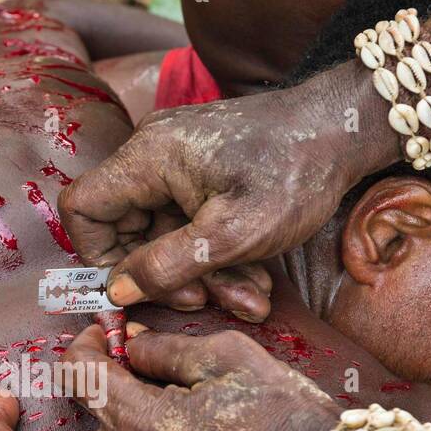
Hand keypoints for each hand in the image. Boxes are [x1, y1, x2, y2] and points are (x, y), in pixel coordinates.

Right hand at [58, 79, 365, 321]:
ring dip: (202, 273)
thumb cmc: (294, 173)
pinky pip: (193, 221)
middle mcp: (154, 153)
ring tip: (248, 297)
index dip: (96, 254)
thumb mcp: (231, 235)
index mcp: (147, 158)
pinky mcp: (205, 170)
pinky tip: (256, 278)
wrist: (347, 129)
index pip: (83, 208)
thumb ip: (167, 266)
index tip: (132, 286)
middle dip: (165, 274)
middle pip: (128, 228)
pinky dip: (218, 254)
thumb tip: (116, 292)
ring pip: (167, 233)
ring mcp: (179, 161)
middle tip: (202, 300)